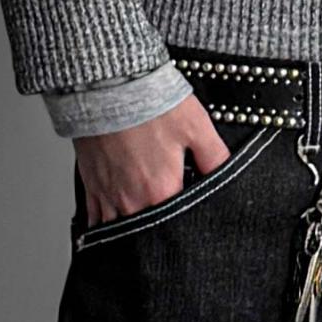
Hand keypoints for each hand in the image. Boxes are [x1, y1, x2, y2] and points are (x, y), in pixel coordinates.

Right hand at [75, 94, 231, 224]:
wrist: (107, 84)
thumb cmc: (149, 102)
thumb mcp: (196, 127)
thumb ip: (216, 158)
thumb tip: (230, 177)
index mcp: (162, 191)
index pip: (179, 225)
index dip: (188, 225)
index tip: (191, 226)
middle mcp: (132, 200)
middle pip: (148, 233)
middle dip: (159, 234)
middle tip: (168, 237)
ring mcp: (109, 195)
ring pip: (121, 231)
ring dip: (133, 234)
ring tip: (142, 237)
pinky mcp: (91, 185)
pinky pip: (96, 220)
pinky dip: (106, 227)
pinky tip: (114, 231)